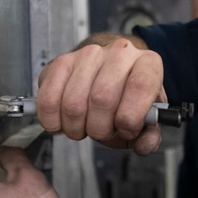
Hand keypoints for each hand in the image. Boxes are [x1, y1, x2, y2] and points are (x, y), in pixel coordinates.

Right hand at [36, 36, 163, 154]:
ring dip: (76, 127)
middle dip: (100, 128)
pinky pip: (49, 100)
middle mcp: (119, 53)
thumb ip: (149, 136)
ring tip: (85, 125)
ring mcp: (88, 55)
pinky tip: (64, 121)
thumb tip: (144, 144)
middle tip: (102, 130)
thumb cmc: (126, 99)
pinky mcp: (61, 62)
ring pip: (73, 103)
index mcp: (147, 63)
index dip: (130, 117)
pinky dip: (53, 121)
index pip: (140, 85)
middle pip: (102, 98)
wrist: (106, 77)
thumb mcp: (145, 120)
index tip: (125, 129)